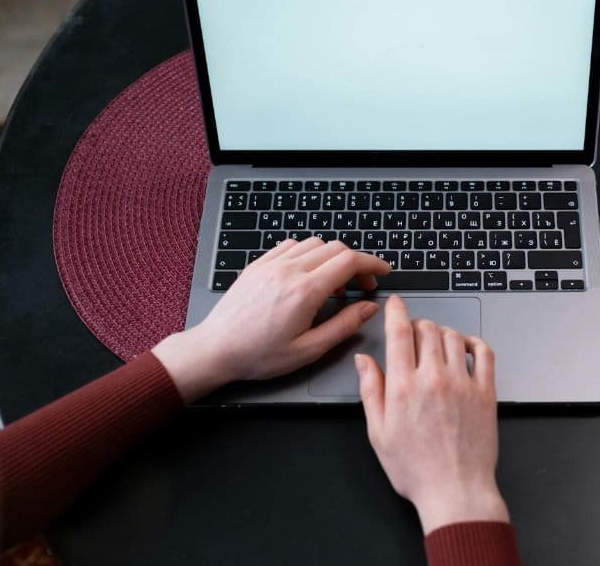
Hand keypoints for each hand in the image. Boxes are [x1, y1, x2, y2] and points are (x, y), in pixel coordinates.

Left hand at [153, 238, 390, 401]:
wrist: (216, 349)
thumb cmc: (258, 355)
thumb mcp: (309, 350)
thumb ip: (344, 326)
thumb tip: (369, 308)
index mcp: (305, 292)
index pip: (350, 261)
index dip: (373, 263)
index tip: (383, 271)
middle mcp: (289, 271)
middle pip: (336, 248)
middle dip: (356, 263)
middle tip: (362, 285)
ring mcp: (271, 264)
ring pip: (314, 243)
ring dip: (332, 258)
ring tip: (333, 285)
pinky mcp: (258, 264)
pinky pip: (291, 246)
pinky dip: (308, 254)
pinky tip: (307, 274)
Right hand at [355, 295, 507, 533]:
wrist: (455, 492)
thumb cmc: (416, 470)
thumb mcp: (378, 433)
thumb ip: (370, 391)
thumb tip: (364, 361)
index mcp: (403, 387)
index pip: (399, 332)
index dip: (396, 311)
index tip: (395, 304)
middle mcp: (434, 379)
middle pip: (427, 329)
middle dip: (417, 324)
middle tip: (413, 332)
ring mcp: (463, 384)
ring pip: (453, 336)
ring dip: (442, 332)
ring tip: (436, 342)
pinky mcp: (486, 393)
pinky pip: (484, 353)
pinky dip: (474, 342)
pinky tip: (466, 347)